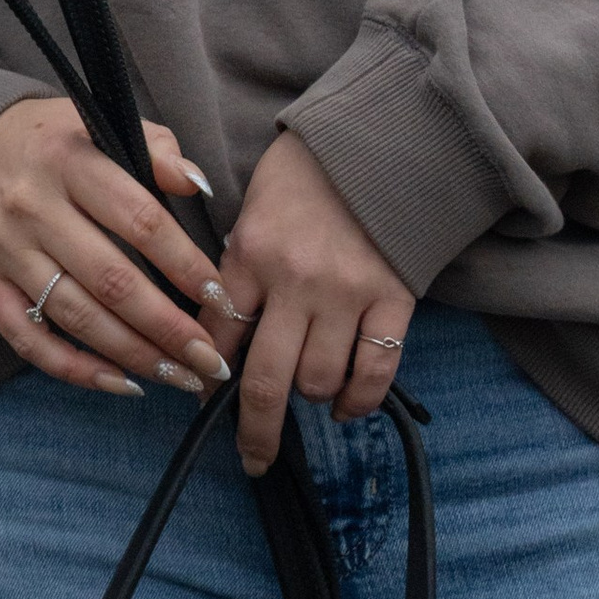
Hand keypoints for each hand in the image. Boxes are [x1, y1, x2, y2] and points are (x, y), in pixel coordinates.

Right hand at [0, 98, 234, 397]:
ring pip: (77, 317)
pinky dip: (76, 370)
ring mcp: (6, 250)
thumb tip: (198, 186)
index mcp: (69, 161)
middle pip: (111, 281)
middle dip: (169, 328)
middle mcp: (34, 207)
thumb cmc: (48, 140)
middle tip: (211, 360)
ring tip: (182, 377)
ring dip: (135, 355)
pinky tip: (122, 383)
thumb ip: (156, 147)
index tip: (221, 297)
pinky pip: (29, 340)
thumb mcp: (97, 122)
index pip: (139, 219)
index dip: (185, 263)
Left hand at [218, 132, 413, 473]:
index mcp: (249, 253)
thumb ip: (237, 267)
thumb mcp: (251, 210)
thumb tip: (220, 330)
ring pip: (318, 382)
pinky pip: (373, 374)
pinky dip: (358, 401)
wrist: (376, 140)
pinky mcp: (392, 300)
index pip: (216, 334)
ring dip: (310, 399)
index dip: (207, 377)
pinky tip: (346, 405)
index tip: (205, 400)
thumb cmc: (303, 175)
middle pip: (265, 382)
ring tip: (308, 389)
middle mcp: (293, 280)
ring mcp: (345, 294)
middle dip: (255, 432)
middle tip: (254, 457)